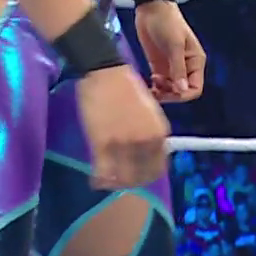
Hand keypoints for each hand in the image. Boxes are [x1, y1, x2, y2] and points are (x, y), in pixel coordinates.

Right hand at [75, 66, 169, 190]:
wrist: (105, 72)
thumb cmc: (126, 86)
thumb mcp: (149, 110)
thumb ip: (149, 132)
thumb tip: (144, 151)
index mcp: (159, 133)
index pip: (159, 167)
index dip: (148, 175)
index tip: (138, 175)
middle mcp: (145, 142)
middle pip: (141, 176)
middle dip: (131, 182)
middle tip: (121, 181)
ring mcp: (124, 144)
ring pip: (123, 178)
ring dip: (116, 183)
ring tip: (108, 182)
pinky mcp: (103, 144)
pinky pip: (103, 172)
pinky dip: (100, 180)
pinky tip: (96, 181)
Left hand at [134, 1, 206, 102]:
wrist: (151, 9)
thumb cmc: (168, 22)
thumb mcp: (175, 45)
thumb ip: (178, 68)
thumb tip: (182, 90)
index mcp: (195, 62)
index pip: (196, 88)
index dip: (184, 94)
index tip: (170, 92)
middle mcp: (185, 67)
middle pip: (182, 92)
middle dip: (170, 94)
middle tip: (157, 88)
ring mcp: (172, 67)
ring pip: (170, 90)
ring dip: (162, 92)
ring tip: (151, 85)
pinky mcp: (159, 66)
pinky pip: (160, 85)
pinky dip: (155, 88)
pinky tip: (149, 83)